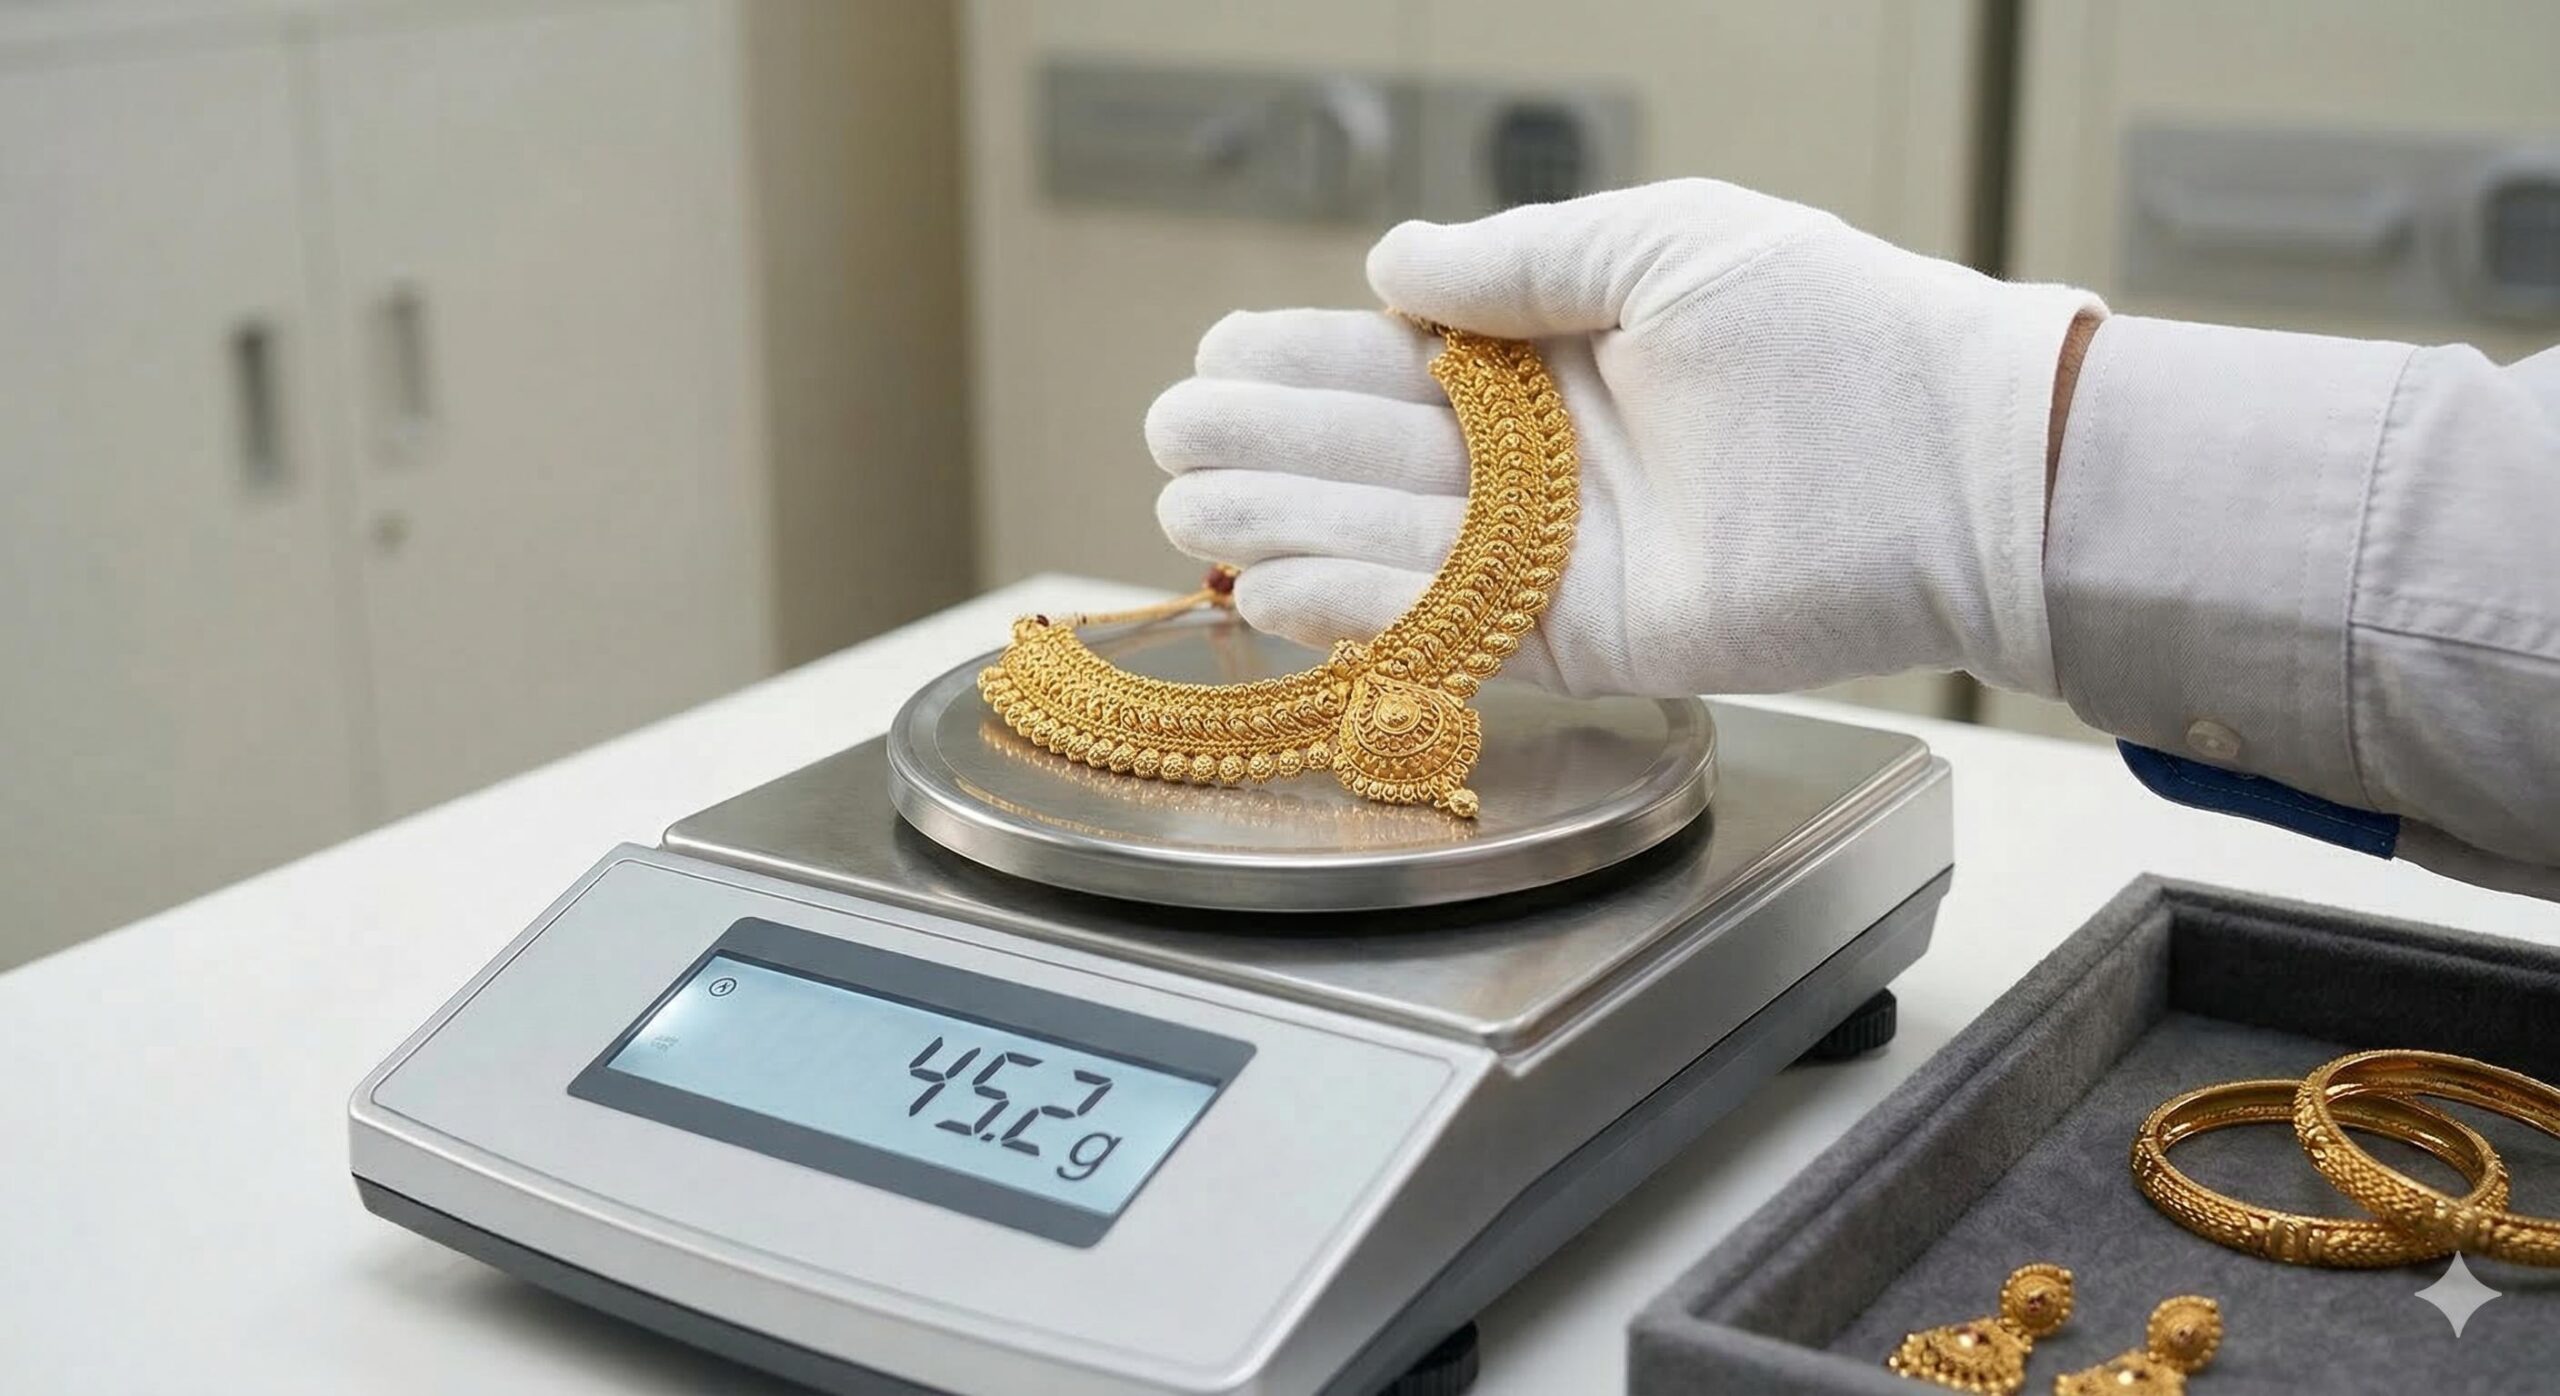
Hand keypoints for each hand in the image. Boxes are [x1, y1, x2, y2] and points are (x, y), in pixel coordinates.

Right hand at [1145, 178, 2103, 697]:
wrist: (1959, 459)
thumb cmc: (1832, 325)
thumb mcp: (1663, 243)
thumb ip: (1521, 258)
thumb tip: (1389, 265)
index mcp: (1562, 358)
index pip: (1402, 361)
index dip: (1304, 358)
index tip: (1218, 351)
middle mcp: (1553, 460)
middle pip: (1379, 456)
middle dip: (1269, 444)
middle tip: (1172, 435)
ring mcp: (1570, 551)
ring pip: (1398, 543)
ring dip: (1288, 527)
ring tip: (1189, 511)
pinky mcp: (1599, 634)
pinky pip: (1459, 625)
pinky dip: (1367, 609)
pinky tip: (1279, 587)